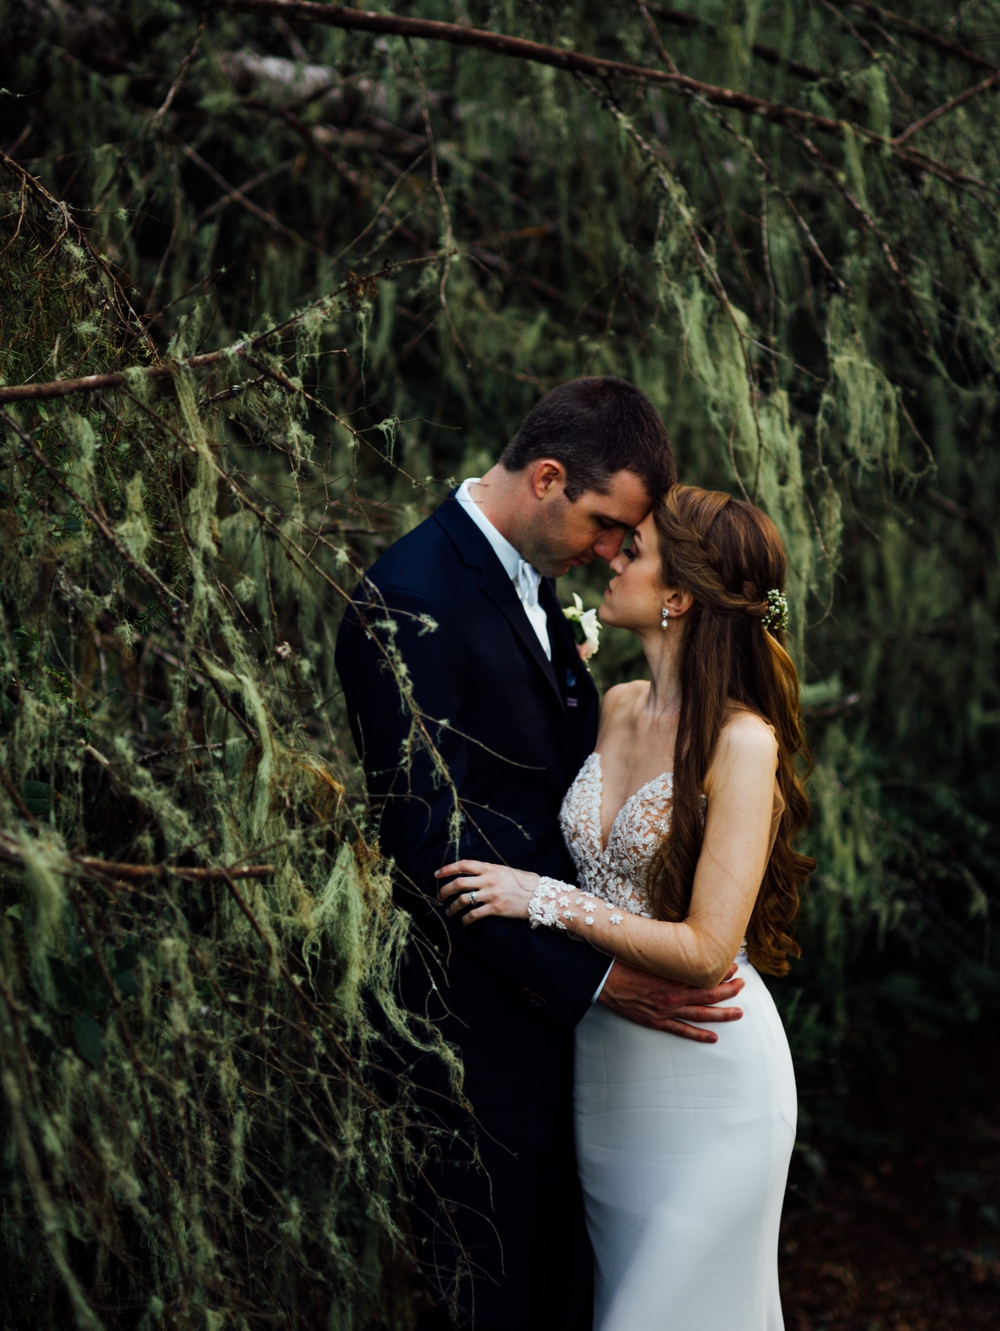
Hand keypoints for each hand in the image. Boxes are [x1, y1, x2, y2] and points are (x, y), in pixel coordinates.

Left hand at [435, 859, 539, 923]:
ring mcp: (491, 894)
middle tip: (439, 897)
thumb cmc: (526, 882)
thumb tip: (476, 874)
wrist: (541, 895)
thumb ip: (491, 871)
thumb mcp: (507, 870)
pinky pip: (474, 914)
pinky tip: (464, 922)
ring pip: (464, 900)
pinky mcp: (495, 908)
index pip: (463, 865)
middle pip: (459, 883)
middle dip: (445, 890)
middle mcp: (489, 879)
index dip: (448, 869)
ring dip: (453, 907)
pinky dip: (466, 919)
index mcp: (490, 867)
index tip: (437, 874)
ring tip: (449, 911)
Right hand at [599, 961, 743, 1043]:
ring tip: (738, 1013)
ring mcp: (666, 1010)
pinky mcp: (656, 1021)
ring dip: (721, 1014)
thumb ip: (667, 953)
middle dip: (728, 990)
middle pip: (708, 994)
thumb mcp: (648, 953)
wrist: (602, 980)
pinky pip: (682, 1031)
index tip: (733, 966)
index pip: (703, 974)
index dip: (720, 972)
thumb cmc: (623, 962)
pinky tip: (714, 1037)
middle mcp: (673, 994)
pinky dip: (699, 1035)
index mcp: (671, 975)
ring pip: (700, 1014)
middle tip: (742, 985)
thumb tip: (682, 943)